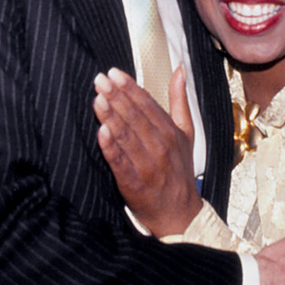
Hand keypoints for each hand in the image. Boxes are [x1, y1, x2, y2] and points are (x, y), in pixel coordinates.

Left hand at [93, 66, 201, 235]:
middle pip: (135, 116)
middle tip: (100, 80)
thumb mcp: (186, 133)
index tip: (114, 73)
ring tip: (98, 99)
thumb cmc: (180, 171)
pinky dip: (111, 147)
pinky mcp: (134, 184)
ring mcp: (148, 165)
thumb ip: (179, 100)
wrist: (180, 215)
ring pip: (127, 136)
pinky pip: (120, 162)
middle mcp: (160, 146)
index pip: (147, 104)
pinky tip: (101, 132)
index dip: (130, 87)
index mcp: (170, 132)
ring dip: (111, 116)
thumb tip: (180, 70)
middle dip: (117, 96)